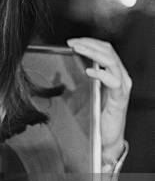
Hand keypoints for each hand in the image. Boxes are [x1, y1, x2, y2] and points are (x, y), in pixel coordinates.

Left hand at [67, 38, 131, 159]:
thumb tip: (58, 71)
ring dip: (93, 52)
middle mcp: (120, 76)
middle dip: (89, 43)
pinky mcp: (120, 98)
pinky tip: (89, 71)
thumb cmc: (96, 118)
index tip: (72, 41)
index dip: (89, 42)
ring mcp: (122, 86)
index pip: (104, 49)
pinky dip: (101, 74)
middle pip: (108, 50)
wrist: (106, 139)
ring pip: (111, 61)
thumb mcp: (82, 95)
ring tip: (78, 49)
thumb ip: (76, 82)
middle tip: (72, 43)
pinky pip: (114, 81)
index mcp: (112, 73)